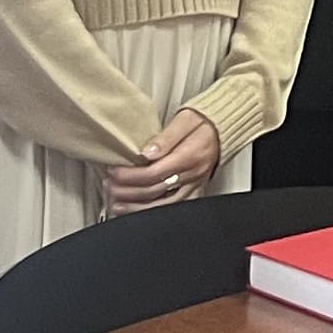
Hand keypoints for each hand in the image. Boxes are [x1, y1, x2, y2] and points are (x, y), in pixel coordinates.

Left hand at [103, 109, 222, 213]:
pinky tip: (137, 212)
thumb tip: (147, 152)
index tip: (113, 172)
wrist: (223, 130)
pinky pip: (173, 210)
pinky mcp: (195, 192)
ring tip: (116, 204)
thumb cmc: (203, 123)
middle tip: (109, 186)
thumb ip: (166, 137)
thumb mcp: (185, 119)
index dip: (129, 176)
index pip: (153, 173)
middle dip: (126, 191)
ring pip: (162, 206)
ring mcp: (194, 186)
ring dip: (135, 208)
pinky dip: (152, 213)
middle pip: (153, 191)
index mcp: (189, 156)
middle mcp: (193, 174)